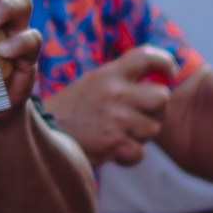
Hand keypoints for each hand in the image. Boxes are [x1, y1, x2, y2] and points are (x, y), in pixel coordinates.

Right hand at [51, 45, 180, 164]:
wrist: (42, 134)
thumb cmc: (69, 112)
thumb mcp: (91, 84)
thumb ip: (118, 82)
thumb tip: (152, 84)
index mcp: (109, 74)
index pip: (147, 57)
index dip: (166, 62)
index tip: (170, 73)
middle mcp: (116, 92)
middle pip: (162, 96)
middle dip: (158, 110)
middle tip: (143, 116)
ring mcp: (117, 117)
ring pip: (154, 128)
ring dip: (141, 136)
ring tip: (121, 135)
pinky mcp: (114, 142)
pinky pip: (139, 152)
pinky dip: (128, 156)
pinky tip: (113, 151)